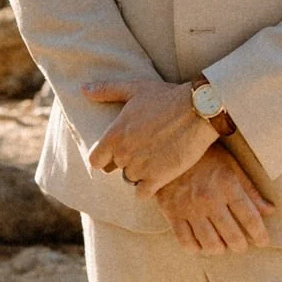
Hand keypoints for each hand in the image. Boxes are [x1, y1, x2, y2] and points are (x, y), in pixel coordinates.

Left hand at [84, 77, 214, 194]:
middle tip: (141, 151)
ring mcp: (140, 168)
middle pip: (115, 169)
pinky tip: (158, 175)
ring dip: (138, 174)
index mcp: (114, 134)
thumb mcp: (134, 88)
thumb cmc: (166, 96)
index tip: (115, 153)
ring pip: (130, 180)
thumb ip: (106, 90)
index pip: (95, 160)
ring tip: (153, 160)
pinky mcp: (158, 178)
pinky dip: (148, 188)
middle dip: (124, 162)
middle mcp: (123, 154)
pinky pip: (142, 193)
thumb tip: (84, 89)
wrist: (198, 110)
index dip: (104, 157)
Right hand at [154, 143, 274, 252]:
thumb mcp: (231, 166)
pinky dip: (195, 248)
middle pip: (232, 235)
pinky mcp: (172, 213)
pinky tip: (200, 245)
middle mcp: (210, 199)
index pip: (250, 217)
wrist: (168, 148)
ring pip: (209, 243)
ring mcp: (190, 208)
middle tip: (241, 246)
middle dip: (240, 246)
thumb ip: (250, 190)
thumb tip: (270, 211)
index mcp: (227, 185)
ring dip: (219, 249)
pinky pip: (185, 241)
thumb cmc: (205, 156)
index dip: (260, 234)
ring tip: (221, 246)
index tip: (263, 241)